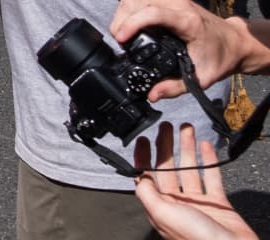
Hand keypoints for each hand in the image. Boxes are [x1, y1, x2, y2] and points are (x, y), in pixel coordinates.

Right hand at [112, 0, 269, 100]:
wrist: (235, 42)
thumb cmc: (220, 57)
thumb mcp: (202, 77)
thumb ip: (175, 87)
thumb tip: (151, 94)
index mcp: (187, 21)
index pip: (152, 13)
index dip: (131, 24)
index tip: (121, 40)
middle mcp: (178, 5)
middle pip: (135, 4)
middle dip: (121, 23)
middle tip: (121, 44)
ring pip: (133, 0)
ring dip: (123, 17)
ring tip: (124, 38)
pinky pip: (140, 0)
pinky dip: (131, 14)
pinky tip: (133, 29)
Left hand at [133, 123, 257, 239]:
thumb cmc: (195, 237)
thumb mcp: (162, 213)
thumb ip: (147, 193)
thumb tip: (136, 176)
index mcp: (160, 206)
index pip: (147, 176)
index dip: (143, 156)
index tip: (143, 138)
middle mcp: (176, 203)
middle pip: (167, 168)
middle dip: (165, 146)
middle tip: (165, 126)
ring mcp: (197, 203)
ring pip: (189, 169)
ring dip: (187, 148)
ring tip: (186, 129)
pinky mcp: (217, 203)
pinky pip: (211, 177)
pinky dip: (209, 161)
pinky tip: (206, 146)